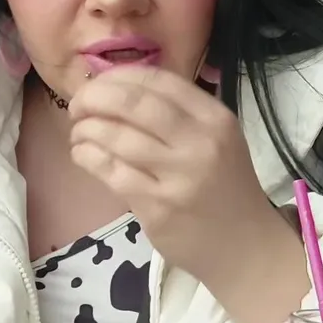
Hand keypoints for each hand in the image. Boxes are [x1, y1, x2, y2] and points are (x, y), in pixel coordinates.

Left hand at [68, 66, 308, 322]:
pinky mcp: (158, 208)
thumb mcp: (217, 140)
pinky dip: (88, 156)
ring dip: (86, 129)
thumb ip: (177, 114)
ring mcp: (179, 178)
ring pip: (116, 137)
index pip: (157, 80)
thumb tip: (115, 88)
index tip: (99, 84)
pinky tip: (83, 154)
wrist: (245, 246)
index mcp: (215, 119)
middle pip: (133, 104)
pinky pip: (111, 172)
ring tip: (79, 132)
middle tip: (78, 105)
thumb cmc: (224, 187)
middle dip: (94, 97)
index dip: (118, 77)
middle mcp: (200, 143)